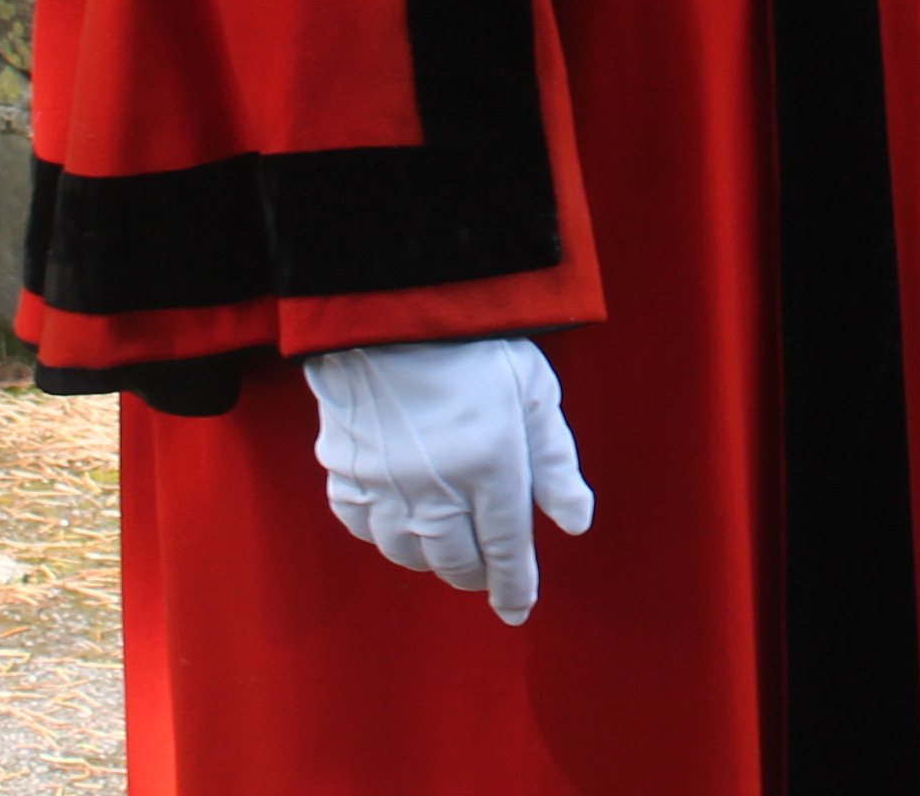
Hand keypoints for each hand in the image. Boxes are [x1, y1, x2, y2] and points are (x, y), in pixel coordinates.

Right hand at [308, 338, 594, 624]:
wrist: (392, 309)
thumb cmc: (476, 344)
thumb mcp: (536, 393)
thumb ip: (557, 463)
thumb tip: (575, 522)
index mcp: (490, 465)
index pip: (507, 548)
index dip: (515, 587)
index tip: (518, 610)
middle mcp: (435, 485)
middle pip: (456, 560)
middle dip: (476, 573)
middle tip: (489, 572)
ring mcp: (383, 482)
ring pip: (408, 552)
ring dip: (433, 558)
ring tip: (451, 546)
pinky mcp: (344, 471)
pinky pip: (363, 527)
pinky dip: (385, 535)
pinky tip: (401, 521)